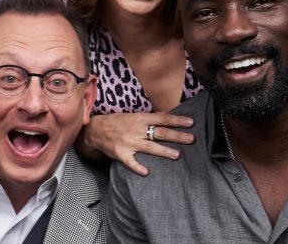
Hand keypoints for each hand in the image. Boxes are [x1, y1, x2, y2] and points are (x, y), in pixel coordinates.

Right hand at [77, 112, 194, 175]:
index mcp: (141, 118)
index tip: (191, 123)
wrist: (96, 130)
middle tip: (192, 139)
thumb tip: (168, 121)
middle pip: (160, 132)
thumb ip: (149, 119)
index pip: (163, 118)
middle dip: (177, 136)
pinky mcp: (120, 153)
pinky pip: (130, 162)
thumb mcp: (134, 116)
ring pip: (150, 147)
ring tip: (177, 155)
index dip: (177, 120)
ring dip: (164, 151)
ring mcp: (129, 142)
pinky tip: (146, 172)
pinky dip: (138, 167)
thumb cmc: (118, 122)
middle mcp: (136, 129)